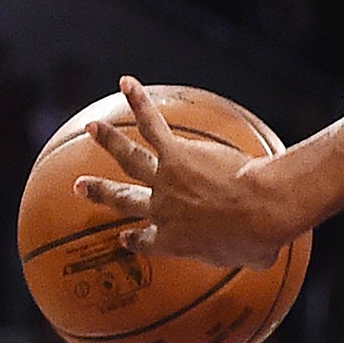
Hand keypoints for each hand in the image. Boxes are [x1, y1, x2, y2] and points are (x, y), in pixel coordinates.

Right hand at [74, 77, 295, 268]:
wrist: (258, 211)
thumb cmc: (260, 238)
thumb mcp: (252, 258)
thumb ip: (248, 256)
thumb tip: (264, 255)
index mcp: (173, 242)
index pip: (146, 242)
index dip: (135, 239)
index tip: (125, 237)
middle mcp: (160, 211)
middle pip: (123, 200)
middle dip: (101, 192)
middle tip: (80, 185)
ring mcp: (165, 180)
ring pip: (130, 157)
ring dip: (109, 140)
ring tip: (93, 127)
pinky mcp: (177, 154)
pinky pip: (152, 125)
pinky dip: (138, 103)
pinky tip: (128, 84)